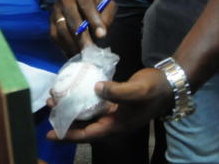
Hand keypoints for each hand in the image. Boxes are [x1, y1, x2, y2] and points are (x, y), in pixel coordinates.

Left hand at [46, 67, 173, 141]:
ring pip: (87, 114)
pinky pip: (93, 104)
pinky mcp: (114, 102)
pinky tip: (73, 89)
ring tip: (55, 97)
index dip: (69, 135)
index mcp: (116, 125)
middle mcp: (112, 122)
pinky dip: (82, 98)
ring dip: (71, 107)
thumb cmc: (154, 89)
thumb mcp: (137, 90)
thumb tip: (96, 88)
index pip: (88, 134)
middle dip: (65, 119)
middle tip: (49, 106)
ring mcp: (113, 113)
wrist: (169, 84)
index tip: (50, 135)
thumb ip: (118, 91)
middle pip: (84, 125)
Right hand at [50, 0, 115, 56]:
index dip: (94, 20)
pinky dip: (64, 46)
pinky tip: (74, 54)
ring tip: (83, 55)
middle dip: (82, 37)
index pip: (86, 4)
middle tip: (91, 51)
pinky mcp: (50, 21)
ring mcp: (55, 10)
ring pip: (61, 29)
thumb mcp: (107, 0)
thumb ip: (107, 14)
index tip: (102, 35)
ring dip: (72, 44)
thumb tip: (101, 34)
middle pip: (71, 19)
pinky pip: (55, 35)